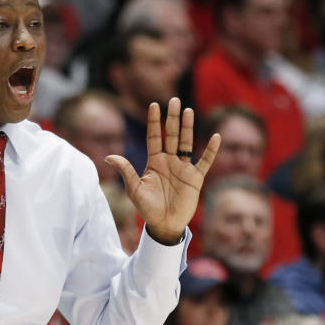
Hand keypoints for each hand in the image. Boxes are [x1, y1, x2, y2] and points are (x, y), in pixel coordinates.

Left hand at [105, 98, 219, 244]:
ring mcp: (183, 168)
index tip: (154, 104)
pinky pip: (205, 161)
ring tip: (188, 111)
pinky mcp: (195, 178)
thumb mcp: (134, 189)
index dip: (154, 121)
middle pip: (171, 135)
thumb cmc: (147, 208)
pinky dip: (210, 150)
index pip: (155, 137)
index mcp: (154, 162)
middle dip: (172, 118)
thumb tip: (109, 156)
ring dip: (188, 128)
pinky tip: (215, 137)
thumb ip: (126, 171)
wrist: (164, 224)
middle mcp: (169, 161)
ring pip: (186, 143)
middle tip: (174, 100)